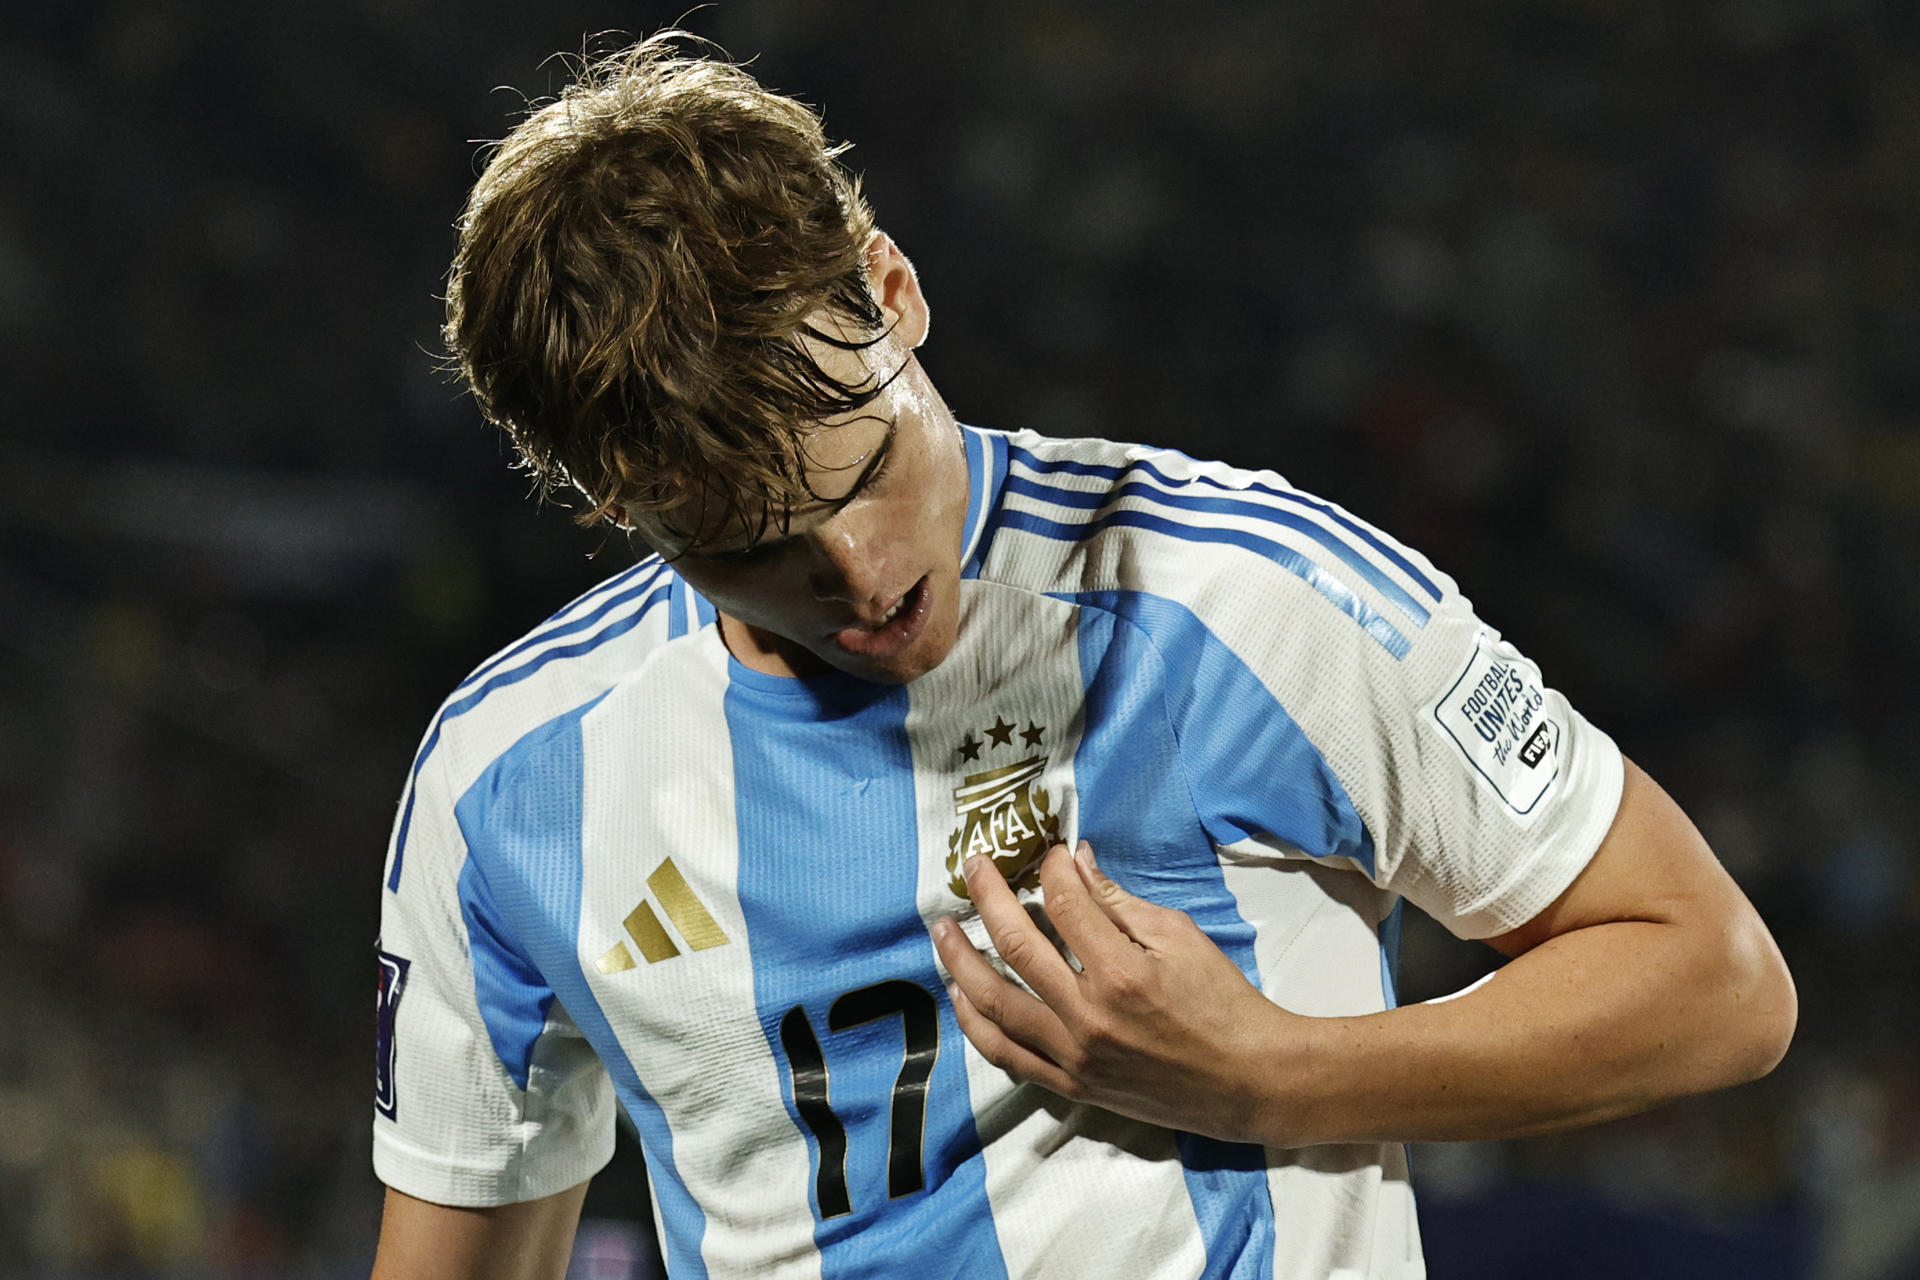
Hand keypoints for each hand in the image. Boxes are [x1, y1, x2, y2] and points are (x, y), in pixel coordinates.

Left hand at [931, 839, 1298, 1143]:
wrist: (1248, 1080)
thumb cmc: (1222, 1002)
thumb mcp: (1181, 938)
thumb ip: (1119, 902)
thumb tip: (1074, 860)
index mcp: (1122, 972)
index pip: (1065, 904)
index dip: (1049, 869)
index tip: (1046, 852)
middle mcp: (1090, 1016)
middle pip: (1016, 946)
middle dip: (988, 897)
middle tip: (971, 866)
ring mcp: (1075, 1056)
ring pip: (996, 1004)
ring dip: (960, 961)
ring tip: (942, 930)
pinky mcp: (1071, 1085)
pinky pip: (1008, 1055)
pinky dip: (977, 1024)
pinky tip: (962, 995)